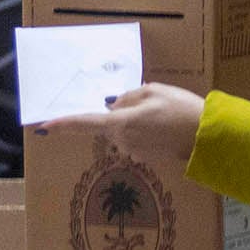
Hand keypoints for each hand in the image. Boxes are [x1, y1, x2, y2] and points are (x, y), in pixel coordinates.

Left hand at [35, 84, 206, 165]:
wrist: (206, 138)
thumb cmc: (181, 109)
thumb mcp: (153, 91)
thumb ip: (127, 97)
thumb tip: (112, 105)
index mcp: (120, 123)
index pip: (84, 123)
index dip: (62, 124)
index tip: (42, 126)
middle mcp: (123, 141)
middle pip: (109, 124)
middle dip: (122, 113)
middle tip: (152, 104)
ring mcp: (134, 152)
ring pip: (124, 131)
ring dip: (136, 122)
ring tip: (163, 115)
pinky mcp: (146, 158)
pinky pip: (137, 139)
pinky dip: (146, 132)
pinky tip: (165, 127)